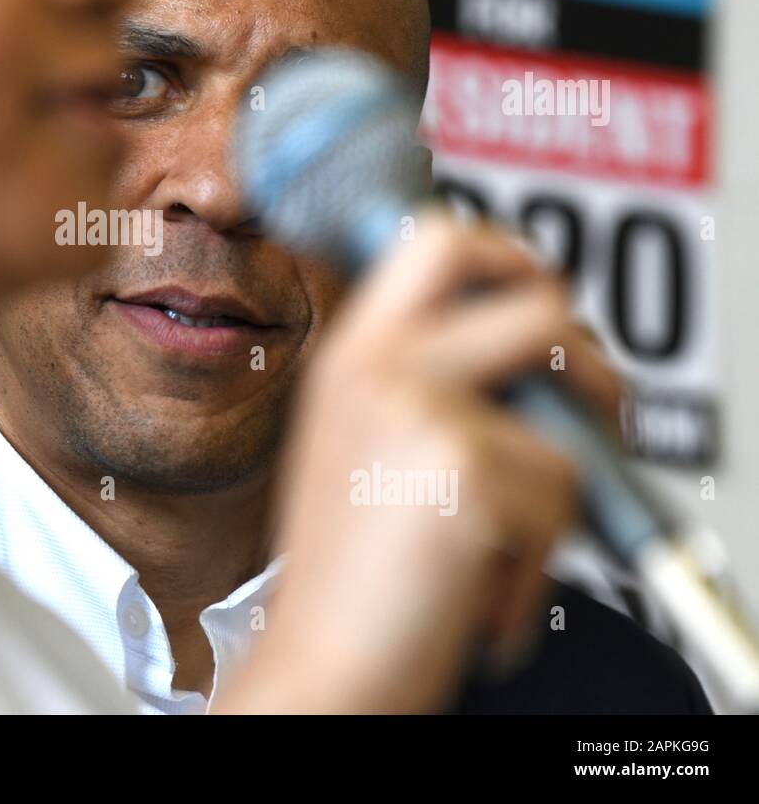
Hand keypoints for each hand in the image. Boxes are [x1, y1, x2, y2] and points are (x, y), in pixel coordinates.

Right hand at [220, 208, 622, 712]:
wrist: (321, 664)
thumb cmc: (350, 575)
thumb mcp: (362, 445)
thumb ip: (423, 382)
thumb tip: (526, 345)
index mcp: (351, 354)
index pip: (435, 238)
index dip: (505, 252)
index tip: (531, 289)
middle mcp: (378, 366)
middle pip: (534, 293)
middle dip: (582, 349)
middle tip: (577, 401)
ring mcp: (418, 411)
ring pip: (566, 411)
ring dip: (562, 483)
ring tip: (502, 532)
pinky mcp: (464, 471)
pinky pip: (564, 493)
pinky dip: (544, 555)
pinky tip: (483, 579)